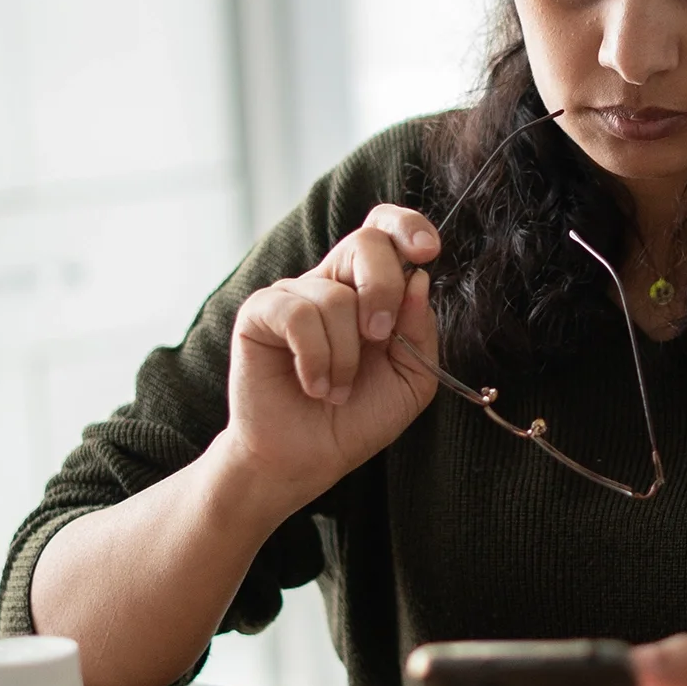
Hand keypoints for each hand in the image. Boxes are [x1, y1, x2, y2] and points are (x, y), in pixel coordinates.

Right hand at [225, 204, 440, 518]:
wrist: (306, 459)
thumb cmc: (357, 418)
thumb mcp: (412, 379)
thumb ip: (420, 330)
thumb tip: (418, 279)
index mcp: (370, 288)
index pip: (386, 230)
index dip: (407, 226)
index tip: (426, 252)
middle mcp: (331, 282)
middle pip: (366, 243)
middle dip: (383, 290)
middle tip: (379, 338)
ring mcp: (293, 294)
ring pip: (335, 296)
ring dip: (346, 356)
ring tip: (337, 389)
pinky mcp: (260, 313)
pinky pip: (298, 315)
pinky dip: (315, 358)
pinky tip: (312, 385)